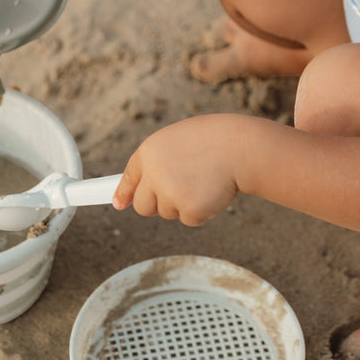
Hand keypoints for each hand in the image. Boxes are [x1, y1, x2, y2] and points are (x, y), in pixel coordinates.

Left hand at [113, 115, 240, 225]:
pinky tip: (212, 190)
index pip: (129, 178)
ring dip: (184, 203)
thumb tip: (137, 190)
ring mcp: (169, 194)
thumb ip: (158, 161)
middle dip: (158, 203)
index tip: (120, 203)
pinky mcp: (189, 210)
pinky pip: (189, 219)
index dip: (124, 193)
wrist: (239, 146)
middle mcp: (153, 174)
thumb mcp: (178, 141)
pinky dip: (201, 211)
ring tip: (203, 179)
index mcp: (149, 152)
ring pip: (168, 212)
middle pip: (143, 206)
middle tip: (181, 189)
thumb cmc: (213, 139)